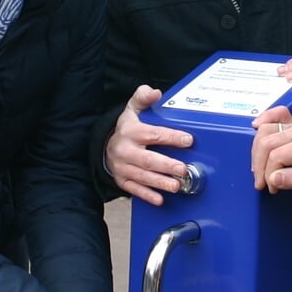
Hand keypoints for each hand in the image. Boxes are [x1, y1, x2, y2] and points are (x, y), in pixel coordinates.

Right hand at [105, 86, 194, 205]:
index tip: (188, 140)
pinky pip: (134, 189)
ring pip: (142, 176)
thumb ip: (143, 97)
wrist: (104, 145)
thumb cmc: (126, 127)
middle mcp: (125, 150)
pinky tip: (159, 199)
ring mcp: (122, 167)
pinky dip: (147, 195)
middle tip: (182, 169)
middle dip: (166, 165)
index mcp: (130, 131)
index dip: (171, 137)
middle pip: (147, 159)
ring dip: (160, 182)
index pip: (153, 134)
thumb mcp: (132, 108)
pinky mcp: (122, 180)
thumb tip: (155, 92)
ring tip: (176, 185)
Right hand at [250, 106, 291, 201]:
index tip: (272, 187)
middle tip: (263, 183)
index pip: (277, 156)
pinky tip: (255, 127)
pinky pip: (273, 115)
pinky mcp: (288, 126)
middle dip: (260, 166)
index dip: (269, 174)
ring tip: (260, 170)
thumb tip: (274, 178)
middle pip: (266, 143)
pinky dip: (262, 120)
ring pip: (263, 132)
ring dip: (256, 153)